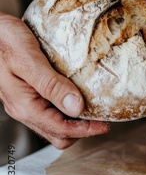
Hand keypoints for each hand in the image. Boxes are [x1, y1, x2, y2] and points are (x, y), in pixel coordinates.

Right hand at [0, 14, 109, 148]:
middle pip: (59, 135)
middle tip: (103, 116)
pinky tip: (80, 95)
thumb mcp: (28, 59)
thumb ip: (51, 85)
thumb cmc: (2, 39)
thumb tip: (76, 108)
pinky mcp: (29, 93)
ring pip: (55, 125)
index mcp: (24, 106)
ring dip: (76, 121)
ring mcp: (26, 102)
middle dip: (83, 130)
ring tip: (96, 107)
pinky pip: (51, 111)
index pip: (61, 130)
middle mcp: (24, 109)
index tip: (106, 124)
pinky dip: (68, 109)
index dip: (86, 130)